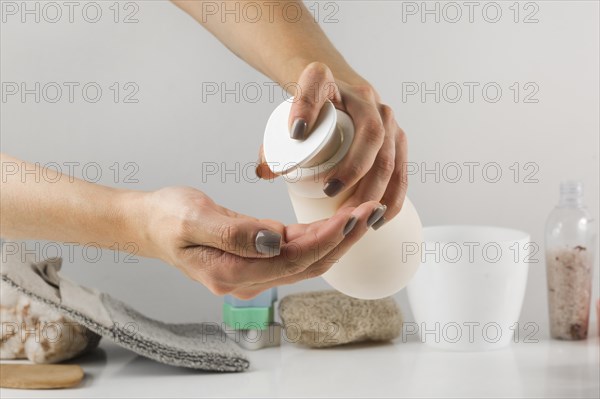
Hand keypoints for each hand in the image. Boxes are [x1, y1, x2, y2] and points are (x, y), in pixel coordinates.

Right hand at [137, 186, 380, 297]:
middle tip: (374, 211)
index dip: (328, 239)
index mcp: (233, 272)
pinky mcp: (258, 258)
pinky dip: (320, 236)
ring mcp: (255, 272)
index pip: (294, 259)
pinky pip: (296, 251)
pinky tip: (338, 221)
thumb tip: (275, 241)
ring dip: (338, 238)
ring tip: (365, 214)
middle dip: (345, 239)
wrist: (151, 224)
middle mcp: (249, 280)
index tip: (354, 215)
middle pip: (310, 264)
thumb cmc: (166, 218)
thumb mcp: (192, 219)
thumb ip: (233, 234)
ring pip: (308, 259)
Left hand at [256, 62, 407, 229]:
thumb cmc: (310, 112)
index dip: (306, 106)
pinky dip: (393, 196)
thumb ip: (273, 143)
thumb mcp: (289, 117)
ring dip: (375, 190)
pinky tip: (380, 217)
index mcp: (331, 81)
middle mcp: (365, 97)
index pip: (316, 84)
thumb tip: (266, 172)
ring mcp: (386, 119)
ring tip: (354, 213)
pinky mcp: (397, 139)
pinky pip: (401, 170)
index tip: (295, 133)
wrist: (336, 94)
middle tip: (329, 192)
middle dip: (354, 168)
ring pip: (389, 156)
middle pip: (370, 135)